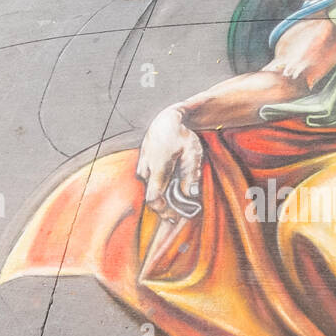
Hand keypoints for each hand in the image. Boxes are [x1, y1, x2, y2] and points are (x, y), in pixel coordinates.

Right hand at [136, 106, 202, 222]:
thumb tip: (189, 194)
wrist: (166, 119)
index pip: (153, 198)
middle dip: (164, 208)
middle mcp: (147, 168)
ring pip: (150, 189)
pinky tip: (169, 187)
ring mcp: (143, 165)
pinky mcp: (143, 164)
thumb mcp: (192, 152)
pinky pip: (148, 181)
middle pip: (152, 197)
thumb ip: (191, 173)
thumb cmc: (182, 134)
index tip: (174, 217)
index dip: (162, 211)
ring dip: (161, 197)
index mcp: (158, 167)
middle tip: (176, 216)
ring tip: (175, 201)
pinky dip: (158, 187)